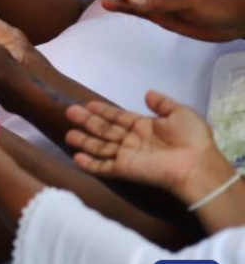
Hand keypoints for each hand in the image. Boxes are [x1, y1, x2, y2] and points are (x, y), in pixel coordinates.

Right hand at [65, 91, 228, 203]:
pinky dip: (90, 164)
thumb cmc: (190, 138)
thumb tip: (147, 93)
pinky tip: (76, 158)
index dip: (104, 111)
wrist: (195, 164)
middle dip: (87, 121)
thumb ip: (162, 103)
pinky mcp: (124, 170)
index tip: (88, 104)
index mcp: (144, 126)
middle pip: (105, 129)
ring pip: (100, 147)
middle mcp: (132, 140)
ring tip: (68, 134)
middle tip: (69, 112)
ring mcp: (127, 156)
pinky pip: (103, 167)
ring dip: (84, 141)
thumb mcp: (180, 113)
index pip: (118, 117)